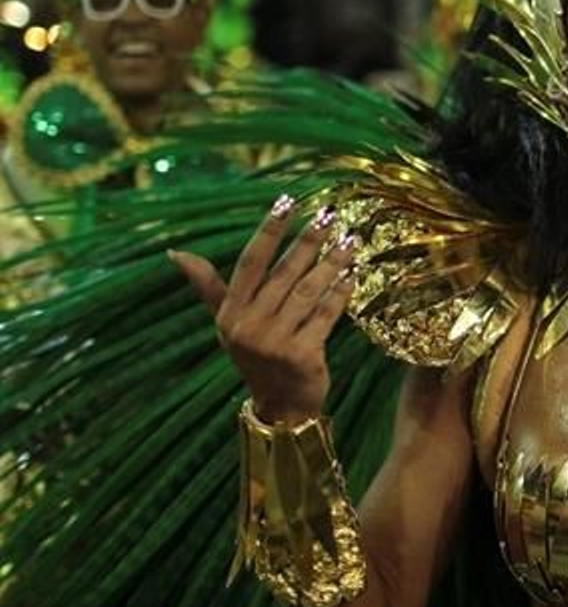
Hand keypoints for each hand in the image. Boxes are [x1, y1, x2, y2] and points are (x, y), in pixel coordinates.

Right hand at [170, 196, 358, 424]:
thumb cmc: (255, 358)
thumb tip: (174, 253)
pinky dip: (341, 294)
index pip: (250, 262)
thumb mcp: (226, 324)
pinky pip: (326, 315)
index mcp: (230, 313)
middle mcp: (248, 326)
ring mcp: (274, 342)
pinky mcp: (302, 355)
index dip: (268, 230)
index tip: (287, 201)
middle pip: (283, 273)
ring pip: (308, 291)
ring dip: (331, 263)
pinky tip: (353, 274)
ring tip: (350, 240)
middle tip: (329, 214)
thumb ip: (208, 287)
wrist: (280, 406)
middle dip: (308, 240)